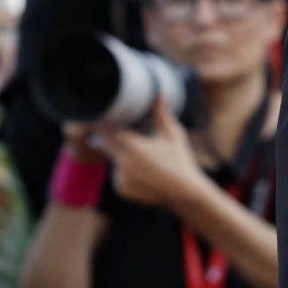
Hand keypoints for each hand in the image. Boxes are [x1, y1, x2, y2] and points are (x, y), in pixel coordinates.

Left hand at [100, 96, 210, 218]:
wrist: (184, 193)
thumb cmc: (180, 161)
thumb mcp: (173, 135)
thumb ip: (161, 114)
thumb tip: (159, 94)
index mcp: (134, 147)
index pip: (107, 131)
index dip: (103, 124)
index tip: (104, 118)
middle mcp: (123, 163)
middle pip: (105, 145)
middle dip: (109, 138)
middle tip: (118, 133)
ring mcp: (121, 178)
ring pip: (113, 161)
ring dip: (120, 157)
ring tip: (143, 160)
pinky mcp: (122, 190)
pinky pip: (117, 176)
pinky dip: (125, 173)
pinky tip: (143, 174)